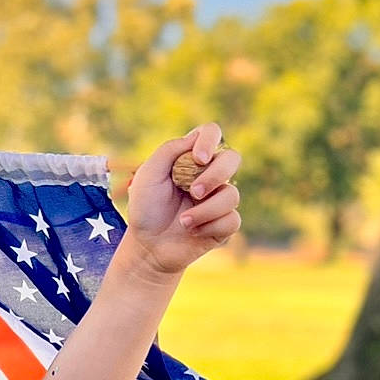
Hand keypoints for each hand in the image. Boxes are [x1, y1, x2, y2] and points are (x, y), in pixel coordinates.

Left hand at [119, 123, 241, 277]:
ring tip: (182, 221)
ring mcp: (218, 199)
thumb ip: (169, 150)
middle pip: (232, 158)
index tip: (198, 158)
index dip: (209, 140)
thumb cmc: (146, 209)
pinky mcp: (224, 224)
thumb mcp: (148, 175)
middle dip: (215, 175)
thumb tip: (195, 138)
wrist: (147, 246)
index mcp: (191, 159)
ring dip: (205, 210)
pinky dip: (209, 227)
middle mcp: (209, 175)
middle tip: (193, 192)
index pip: (211, 133)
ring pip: (231, 195)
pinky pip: (232, 220)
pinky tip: (192, 232)